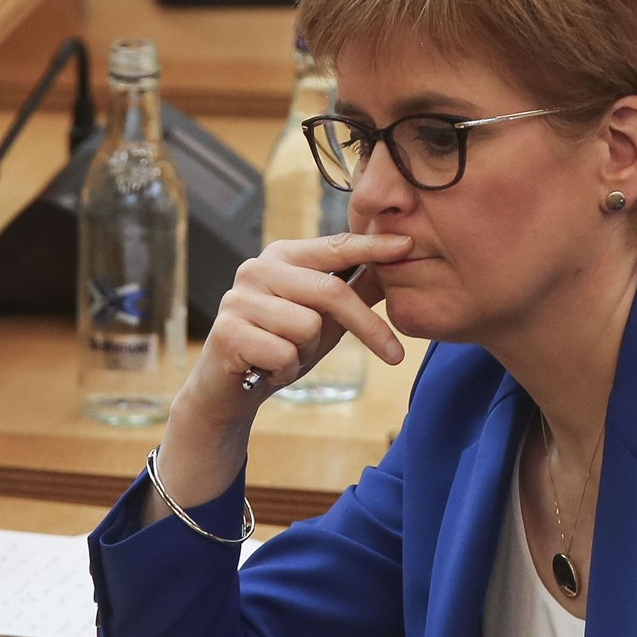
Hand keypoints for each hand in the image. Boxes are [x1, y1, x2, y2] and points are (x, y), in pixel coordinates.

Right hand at [183, 232, 412, 417]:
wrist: (229, 391)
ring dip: (307, 353)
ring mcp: (238, 299)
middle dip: (367, 327)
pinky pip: (285, 354)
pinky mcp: (227, 332)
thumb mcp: (324, 317)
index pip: (336, 247)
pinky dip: (286, 370)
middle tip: (394, 356)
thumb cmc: (280, 345)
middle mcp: (257, 268)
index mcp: (282, 256)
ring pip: (308, 327)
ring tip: (285, 354)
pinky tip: (267, 368)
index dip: (372, 247)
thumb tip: (399, 262)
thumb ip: (354, 289)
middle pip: (330, 292)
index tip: (408, 246)